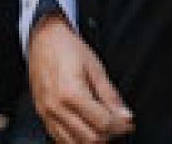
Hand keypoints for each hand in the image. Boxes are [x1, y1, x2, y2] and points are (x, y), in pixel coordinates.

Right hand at [29, 15, 133, 143]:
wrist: (43, 39)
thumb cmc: (67, 48)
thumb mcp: (95, 67)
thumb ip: (110, 95)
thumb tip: (125, 116)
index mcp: (70, 93)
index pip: (102, 123)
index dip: (121, 126)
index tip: (129, 122)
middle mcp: (56, 108)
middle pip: (90, 139)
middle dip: (109, 135)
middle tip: (118, 125)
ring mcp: (47, 114)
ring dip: (93, 140)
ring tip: (103, 128)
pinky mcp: (42, 116)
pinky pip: (60, 139)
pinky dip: (76, 140)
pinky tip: (86, 130)